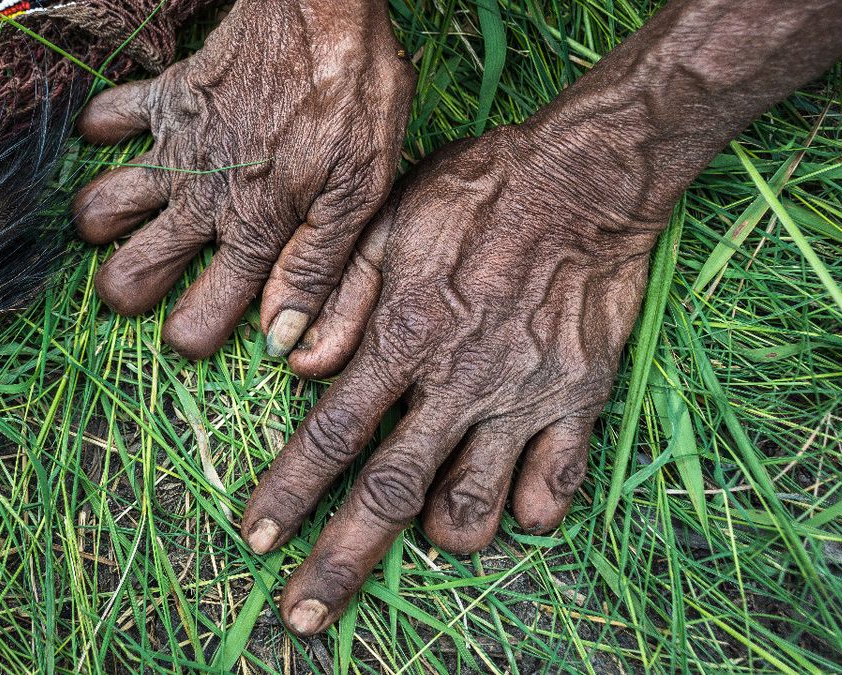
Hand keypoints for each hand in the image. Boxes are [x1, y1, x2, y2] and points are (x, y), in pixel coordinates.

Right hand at [72, 0, 412, 358]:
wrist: (322, 11)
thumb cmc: (355, 99)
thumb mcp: (359, 194)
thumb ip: (316, 269)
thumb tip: (281, 337)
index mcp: (253, 231)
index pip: (198, 317)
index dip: (192, 337)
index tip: (197, 333)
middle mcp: (201, 199)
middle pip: (128, 273)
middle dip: (127, 293)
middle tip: (145, 284)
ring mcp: (175, 148)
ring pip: (100, 207)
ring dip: (104, 224)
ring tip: (129, 223)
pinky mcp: (167, 99)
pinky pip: (108, 118)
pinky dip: (104, 131)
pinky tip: (122, 140)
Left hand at [240, 121, 668, 634]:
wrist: (586, 179)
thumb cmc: (478, 191)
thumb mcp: (390, 219)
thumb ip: (338, 294)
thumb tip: (291, 362)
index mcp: (402, 337)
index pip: (331, 434)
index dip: (288, 492)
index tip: (255, 539)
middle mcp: (458, 383)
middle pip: (390, 494)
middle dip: (340, 563)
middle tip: (304, 617)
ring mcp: (522, 399)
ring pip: (475, 508)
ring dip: (444, 536)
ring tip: (428, 534)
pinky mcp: (579, 401)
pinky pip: (554, 488)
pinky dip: (528, 512)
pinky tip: (511, 505)